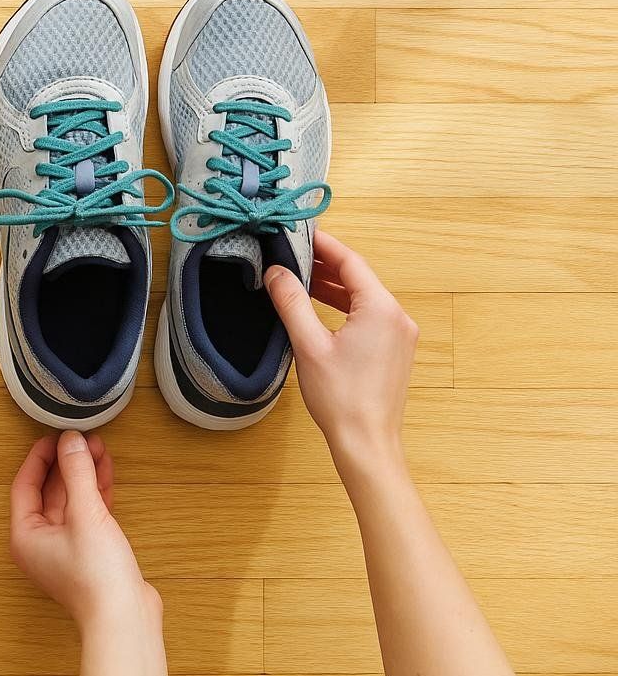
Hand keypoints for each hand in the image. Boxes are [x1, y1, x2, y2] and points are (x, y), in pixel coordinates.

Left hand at [9, 431, 156, 629]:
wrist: (123, 618)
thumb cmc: (96, 576)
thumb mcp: (85, 514)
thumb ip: (77, 473)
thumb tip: (71, 440)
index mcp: (25, 535)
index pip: (24, 485)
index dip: (39, 457)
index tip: (54, 435)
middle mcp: (39, 542)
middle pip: (48, 491)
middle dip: (66, 463)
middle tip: (82, 438)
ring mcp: (64, 548)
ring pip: (70, 501)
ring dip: (83, 475)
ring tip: (99, 448)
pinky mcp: (88, 552)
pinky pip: (86, 513)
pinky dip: (95, 493)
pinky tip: (106, 473)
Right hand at [265, 230, 417, 463]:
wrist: (366, 442)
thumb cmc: (341, 398)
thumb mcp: (308, 345)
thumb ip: (291, 303)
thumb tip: (276, 272)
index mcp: (381, 309)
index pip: (350, 262)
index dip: (324, 245)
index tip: (300, 233)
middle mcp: (397, 317)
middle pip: (359, 278)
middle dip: (326, 266)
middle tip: (293, 254)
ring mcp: (400, 335)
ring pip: (364, 298)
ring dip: (334, 288)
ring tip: (300, 279)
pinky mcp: (395, 351)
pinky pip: (370, 317)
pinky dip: (345, 307)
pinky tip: (321, 309)